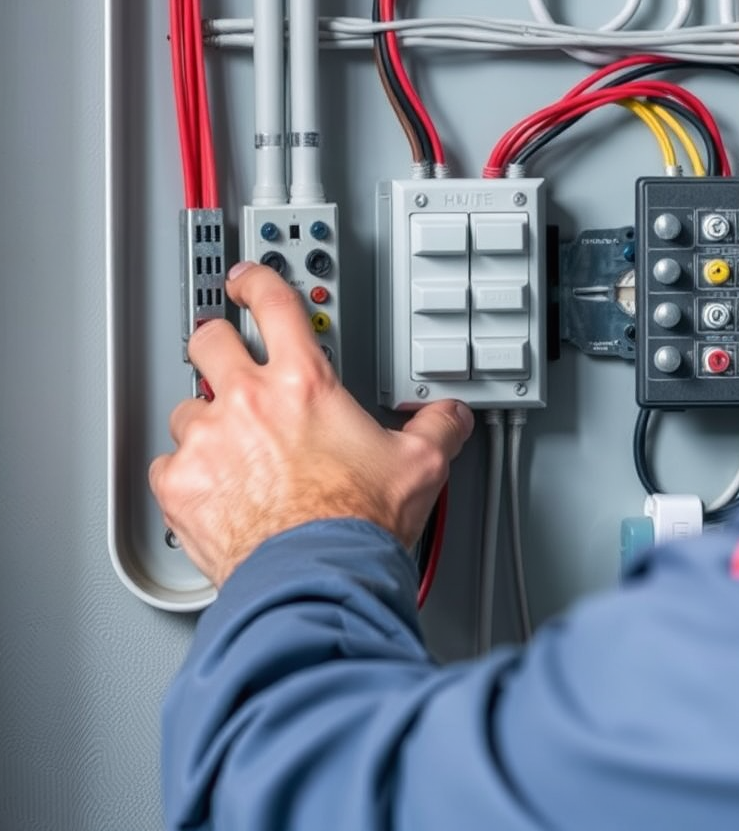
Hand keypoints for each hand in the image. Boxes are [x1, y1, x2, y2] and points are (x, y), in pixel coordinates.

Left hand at [149, 262, 474, 587]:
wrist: (316, 577)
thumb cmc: (358, 523)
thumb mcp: (419, 464)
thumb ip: (438, 427)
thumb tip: (451, 416)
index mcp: (304, 384)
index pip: (274, 305)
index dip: (258, 280)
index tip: (247, 281)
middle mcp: (248, 402)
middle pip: (209, 341)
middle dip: (215, 341)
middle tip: (226, 356)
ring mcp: (208, 441)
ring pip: (187, 408)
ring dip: (206, 421)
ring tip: (231, 450)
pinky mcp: (180, 485)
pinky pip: (168, 465)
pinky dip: (187, 474)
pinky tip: (213, 490)